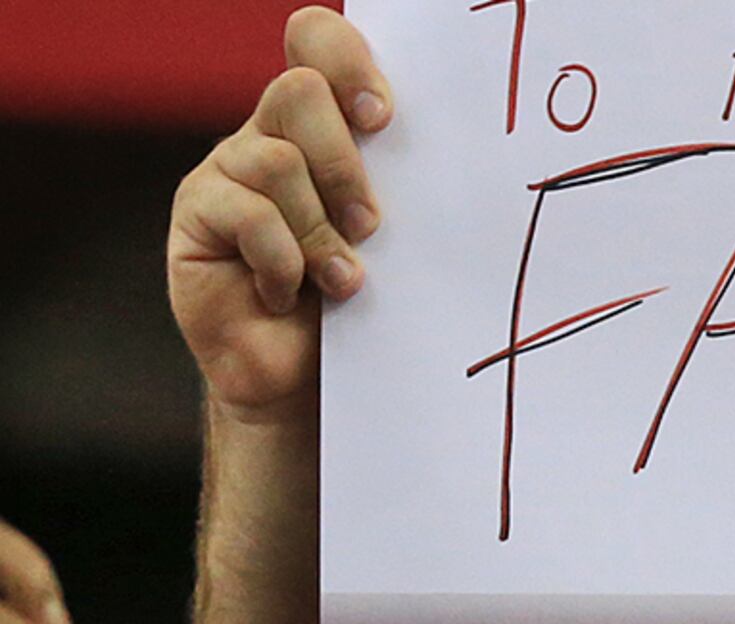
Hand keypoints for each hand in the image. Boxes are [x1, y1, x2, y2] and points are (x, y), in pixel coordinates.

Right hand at [169, 8, 392, 425]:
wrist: (304, 378)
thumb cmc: (357, 306)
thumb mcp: (389, 241)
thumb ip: (397, 189)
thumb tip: (450, 162)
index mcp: (322, 128)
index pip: (316, 45)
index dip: (345, 60)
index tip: (384, 116)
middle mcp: (268, 136)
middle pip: (297, 91)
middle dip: (344, 162)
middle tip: (372, 226)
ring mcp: (227, 172)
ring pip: (277, 163)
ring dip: (322, 232)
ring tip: (343, 282)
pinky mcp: (195, 213)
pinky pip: (246, 214)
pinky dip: (284, 261)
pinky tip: (291, 295)